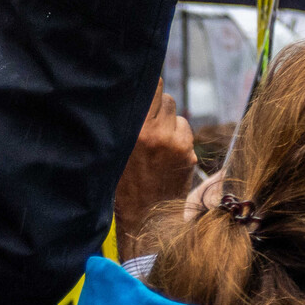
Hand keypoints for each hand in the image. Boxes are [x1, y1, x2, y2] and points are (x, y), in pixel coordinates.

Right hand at [114, 80, 196, 256]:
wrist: (145, 219)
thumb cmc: (122, 185)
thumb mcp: (115, 150)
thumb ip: (126, 123)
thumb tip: (133, 92)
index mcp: (137, 131)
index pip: (153, 86)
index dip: (148, 86)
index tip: (143, 88)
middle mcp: (159, 134)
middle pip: (165, 97)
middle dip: (157, 106)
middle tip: (146, 123)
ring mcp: (177, 144)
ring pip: (176, 114)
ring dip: (168, 121)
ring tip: (155, 143)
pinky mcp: (189, 154)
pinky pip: (185, 131)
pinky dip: (178, 137)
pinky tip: (166, 155)